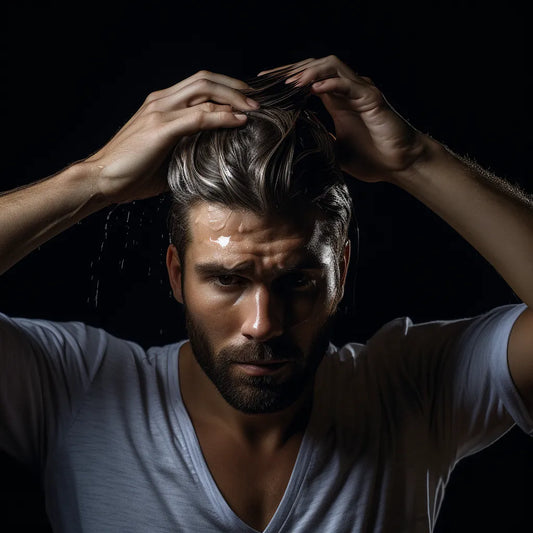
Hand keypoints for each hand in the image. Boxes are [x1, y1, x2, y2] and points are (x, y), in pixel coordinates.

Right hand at [84, 71, 258, 203]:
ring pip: (204, 91)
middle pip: (205, 80)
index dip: (226, 89)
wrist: (101, 179)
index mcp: (161, 104)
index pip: (200, 85)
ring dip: (234, 98)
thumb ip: (186, 148)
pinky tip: (239, 121)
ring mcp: (159, 111)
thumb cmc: (132, 172)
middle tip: (257, 101)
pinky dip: (222, 117)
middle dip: (235, 87)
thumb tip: (211, 156)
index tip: (247, 101)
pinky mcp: (160, 128)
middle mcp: (161, 101)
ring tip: (254, 109)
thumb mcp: (165, 156)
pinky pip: (199, 116)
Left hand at [260, 56, 426, 182]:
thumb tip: (295, 141)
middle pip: (314, 67)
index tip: (264, 86)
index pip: (307, 81)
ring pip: (331, 67)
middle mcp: (347, 92)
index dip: (286, 79)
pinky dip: (330, 83)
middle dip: (289, 70)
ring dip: (308, 72)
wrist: (400, 165)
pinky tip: (313, 88)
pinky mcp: (371, 98)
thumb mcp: (336, 150)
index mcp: (337, 102)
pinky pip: (348, 84)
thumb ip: (319, 140)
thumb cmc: (373, 158)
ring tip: (288, 83)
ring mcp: (360, 92)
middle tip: (267, 78)